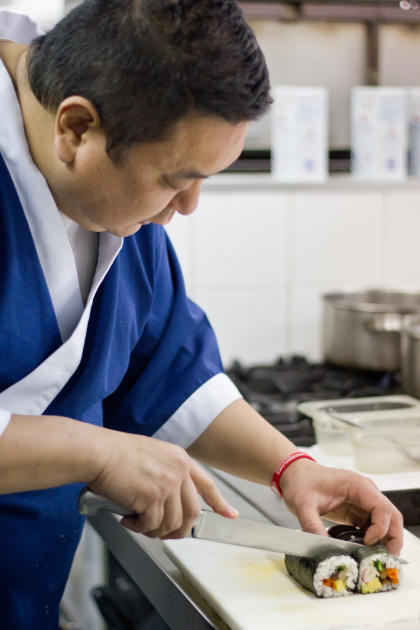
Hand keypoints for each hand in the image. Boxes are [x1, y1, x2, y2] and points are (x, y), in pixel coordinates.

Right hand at [89, 430, 237, 537]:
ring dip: (154, 530)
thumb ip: (167, 473)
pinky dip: (138, 528)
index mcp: (180, 458)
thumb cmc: (116, 453)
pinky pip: (152, 525)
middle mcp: (178, 470)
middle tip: (162, 534)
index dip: (220, 502)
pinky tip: (127, 519)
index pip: (207, 484)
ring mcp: (167, 484)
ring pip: (171, 523)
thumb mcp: (153, 454)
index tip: (229, 514)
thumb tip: (169, 502)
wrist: (99, 452)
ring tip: (137, 523)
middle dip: (178, 530)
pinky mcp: (153, 497)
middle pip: (191, 513)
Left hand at [280, 459, 403, 554]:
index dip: (380, 528)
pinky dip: (374, 539)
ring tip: (377, 558)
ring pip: (386, 522)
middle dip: (392, 538)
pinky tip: (365, 551)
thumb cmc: (301, 482)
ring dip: (385, 540)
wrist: (294, 475)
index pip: (382, 508)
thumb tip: (323, 547)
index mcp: (357, 485)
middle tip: (386, 558)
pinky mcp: (356, 511)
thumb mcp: (303, 505)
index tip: (368, 543)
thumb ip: (312, 526)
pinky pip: (373, 526)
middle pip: (391, 516)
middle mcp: (365, 492)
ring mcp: (362, 501)